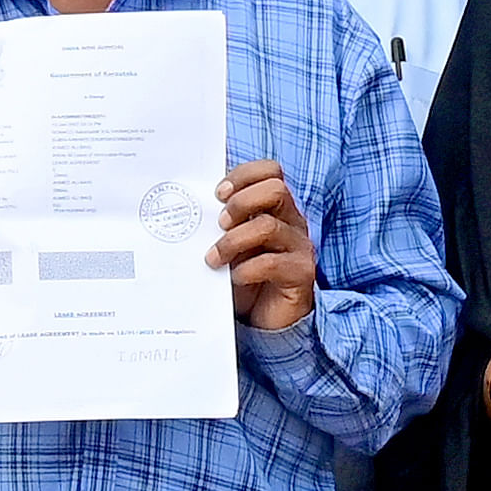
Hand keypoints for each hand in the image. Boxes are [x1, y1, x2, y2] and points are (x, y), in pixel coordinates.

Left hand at [211, 161, 316, 334]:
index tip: (217, 193)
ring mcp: (299, 246)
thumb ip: (221, 223)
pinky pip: (272, 263)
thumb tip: (189, 204)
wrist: (264, 319)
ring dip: (233, 241)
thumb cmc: (243, 275)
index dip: (244, 175)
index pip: (270, 171)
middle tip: (220, 224)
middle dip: (241, 202)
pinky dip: (246, 269)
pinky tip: (233, 278)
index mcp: (276, 208)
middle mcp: (291, 221)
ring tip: (214, 258)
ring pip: (269, 225)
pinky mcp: (301, 273)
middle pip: (276, 189)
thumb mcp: (230, 243)